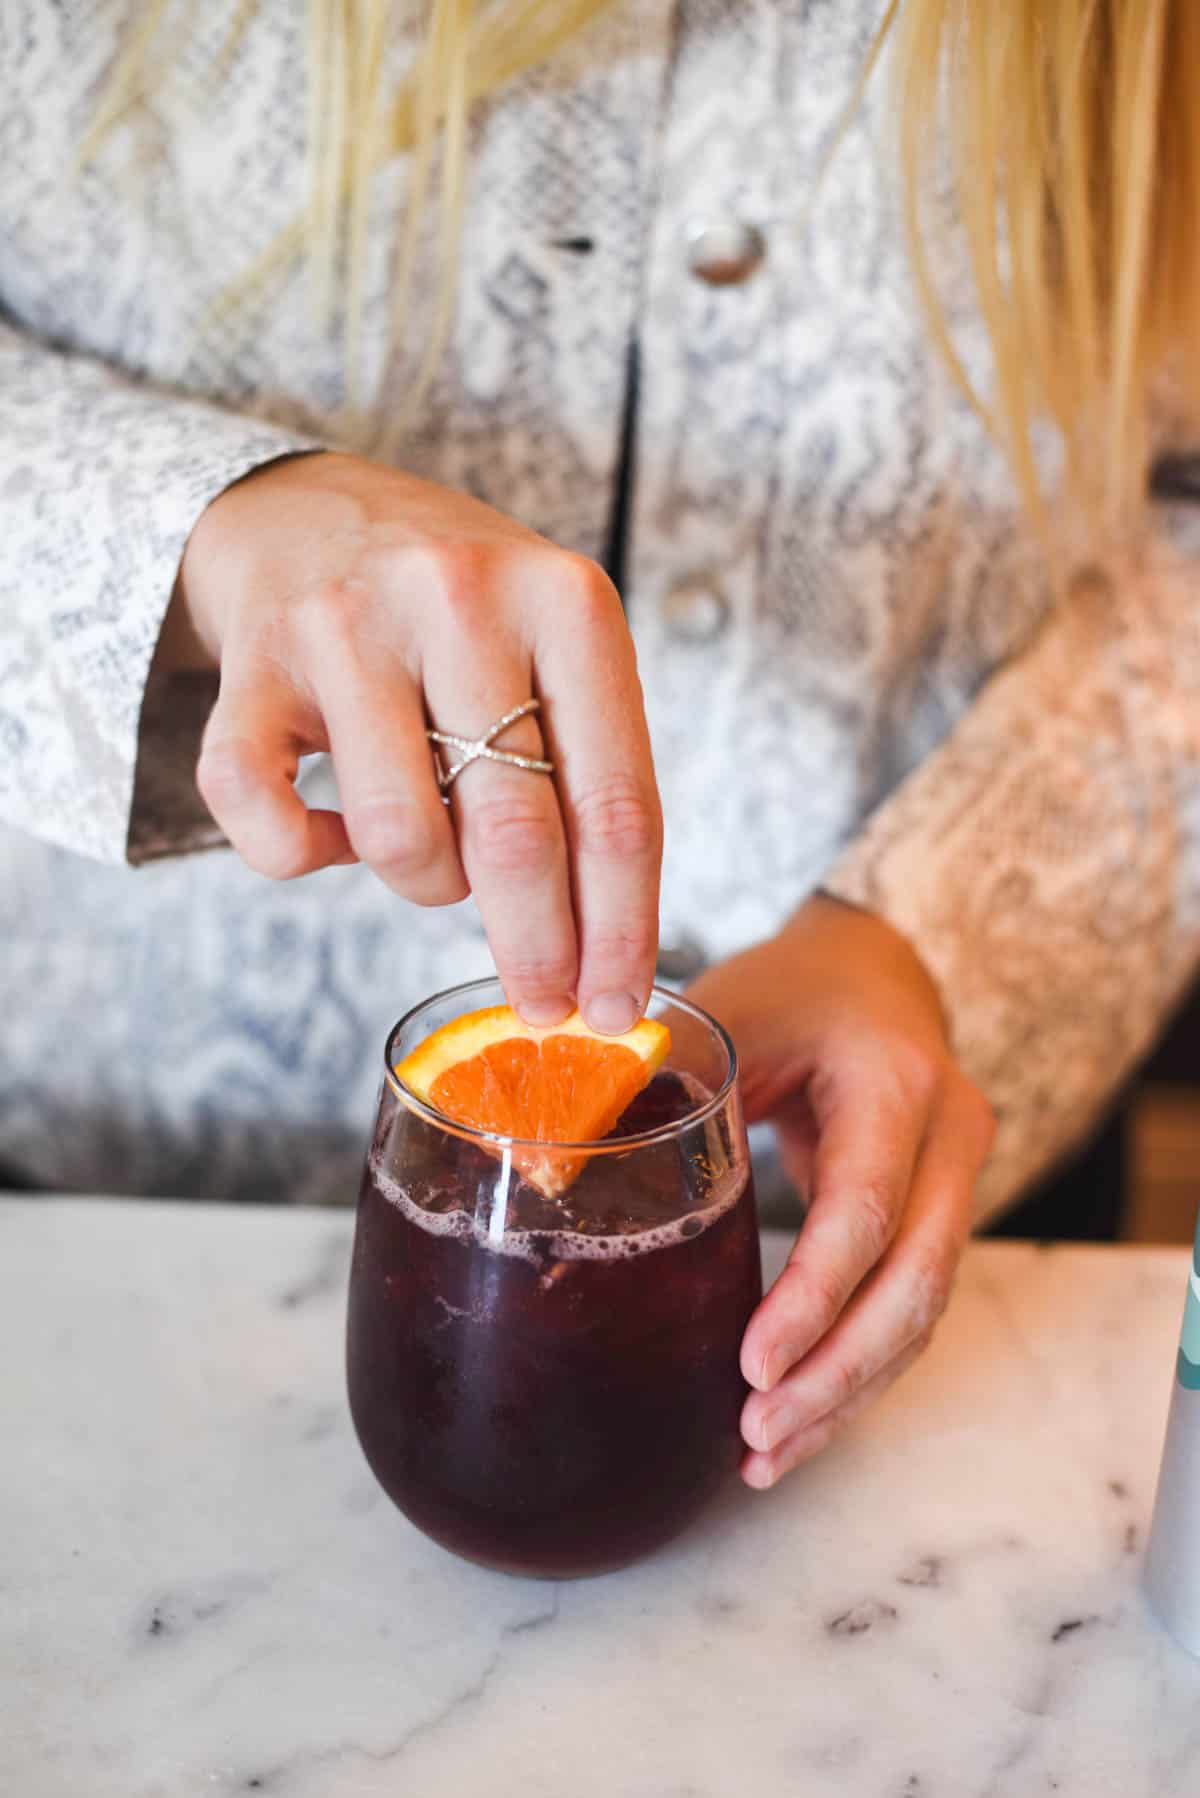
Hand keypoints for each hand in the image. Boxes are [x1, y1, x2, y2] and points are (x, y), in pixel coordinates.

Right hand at [176, 452, 661, 1032]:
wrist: (307, 505)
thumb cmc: (458, 606)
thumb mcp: (553, 644)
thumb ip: (584, 763)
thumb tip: (600, 947)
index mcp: (564, 601)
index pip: (615, 804)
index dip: (621, 928)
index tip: (617, 1008)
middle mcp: (458, 599)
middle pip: (516, 836)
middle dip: (537, 950)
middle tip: (545, 1005)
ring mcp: (346, 626)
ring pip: (401, 839)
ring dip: (425, 886)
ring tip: (432, 855)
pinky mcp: (251, 665)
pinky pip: (269, 823)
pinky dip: (306, 857)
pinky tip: (334, 832)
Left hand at [688, 895, 993, 1487]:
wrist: (874, 975)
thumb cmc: (790, 989)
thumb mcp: (727, 1012)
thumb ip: (658, 1079)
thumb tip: (553, 1160)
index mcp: (892, 1076)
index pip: (864, 1204)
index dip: (813, 1295)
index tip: (751, 1366)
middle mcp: (947, 1130)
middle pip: (915, 1278)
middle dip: (836, 1370)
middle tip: (757, 1430)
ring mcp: (958, 1177)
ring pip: (923, 1310)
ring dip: (849, 1390)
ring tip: (767, 1452)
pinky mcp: (941, 1217)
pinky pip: (911, 1307)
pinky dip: (857, 1369)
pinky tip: (797, 1418)